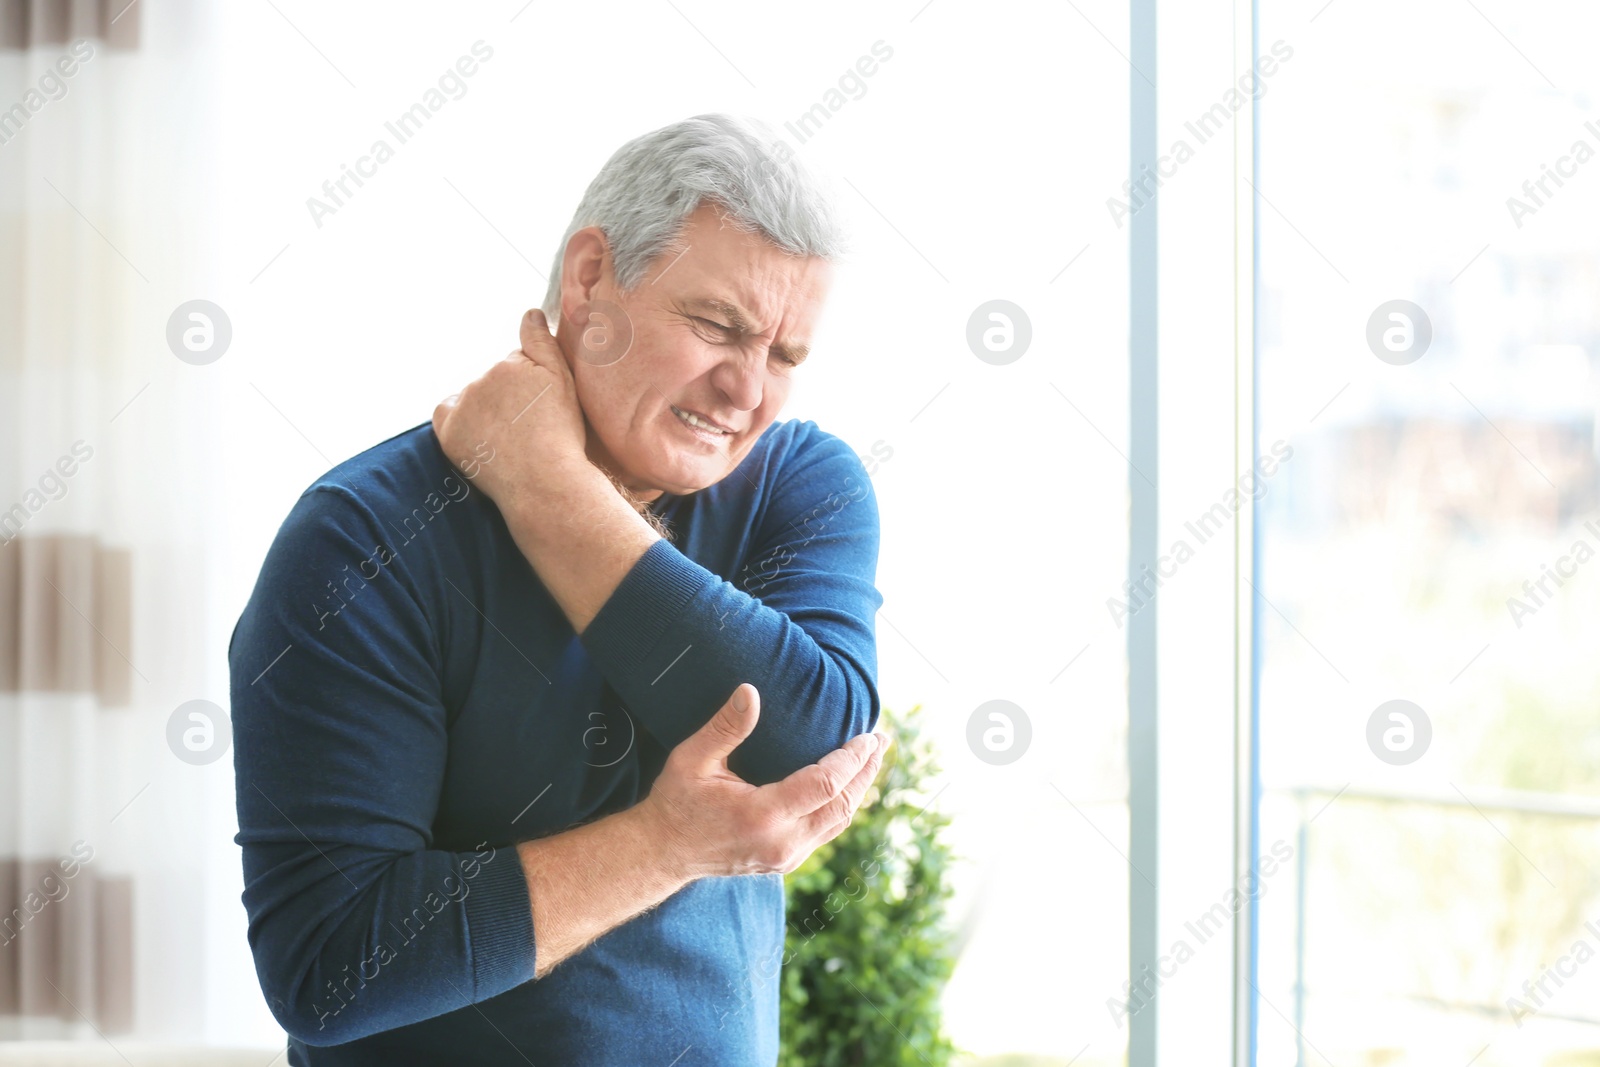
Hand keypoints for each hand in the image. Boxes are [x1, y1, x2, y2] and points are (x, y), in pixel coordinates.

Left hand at [431, 309, 588, 507]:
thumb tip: (529, 312)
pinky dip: (460, 420)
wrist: (544, 482)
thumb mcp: (563, 381)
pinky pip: (447, 414)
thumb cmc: (560, 435)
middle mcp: (481, 380)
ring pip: (474, 398)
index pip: (517, 363)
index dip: (533, 385)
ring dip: (488, 410)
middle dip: (509, 396)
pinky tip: (483, 436)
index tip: (543, 409)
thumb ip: (542, 342)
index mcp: (509, 364)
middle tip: (530, 427)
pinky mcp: (449, 432)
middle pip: (494, 380)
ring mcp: (462, 406)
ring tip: (512, 439)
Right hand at [637, 683, 890, 880]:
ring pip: (839, 822)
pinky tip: (848, 784)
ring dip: (860, 789)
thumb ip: (725, 727)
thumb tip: (751, 691)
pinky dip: (843, 805)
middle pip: (842, 805)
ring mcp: (786, 857)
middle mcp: (782, 843)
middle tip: (882, 739)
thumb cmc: (676, 801)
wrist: (663, 852)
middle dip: (866, 771)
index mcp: (763, 816)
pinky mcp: (786, 861)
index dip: (852, 759)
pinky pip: (827, 831)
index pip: (825, 785)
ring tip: (873, 758)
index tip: (868, 735)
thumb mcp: (692, 760)